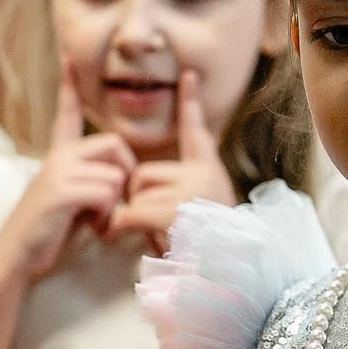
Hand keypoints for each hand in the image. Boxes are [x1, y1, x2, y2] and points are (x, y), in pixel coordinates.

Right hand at [0, 63, 135, 281]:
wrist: (17, 257)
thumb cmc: (49, 233)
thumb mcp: (74, 200)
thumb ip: (92, 181)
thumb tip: (121, 180)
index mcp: (59, 157)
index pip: (67, 116)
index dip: (69, 88)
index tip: (69, 60)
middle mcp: (58, 158)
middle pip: (116, 145)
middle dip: (126, 174)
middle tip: (114, 203)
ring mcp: (58, 172)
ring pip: (115, 175)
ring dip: (115, 204)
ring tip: (97, 221)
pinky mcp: (60, 191)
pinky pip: (106, 192)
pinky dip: (107, 215)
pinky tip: (94, 227)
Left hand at [108, 70, 234, 252]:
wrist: (225, 274)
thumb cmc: (205, 252)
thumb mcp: (191, 216)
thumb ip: (172, 195)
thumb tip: (134, 188)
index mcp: (208, 173)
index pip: (197, 132)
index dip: (191, 102)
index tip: (188, 74)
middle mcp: (204, 175)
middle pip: (143, 173)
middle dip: (137, 200)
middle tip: (156, 226)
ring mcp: (191, 190)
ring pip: (136, 193)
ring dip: (135, 218)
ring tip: (161, 237)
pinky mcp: (176, 208)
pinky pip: (131, 211)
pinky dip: (123, 228)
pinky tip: (138, 238)